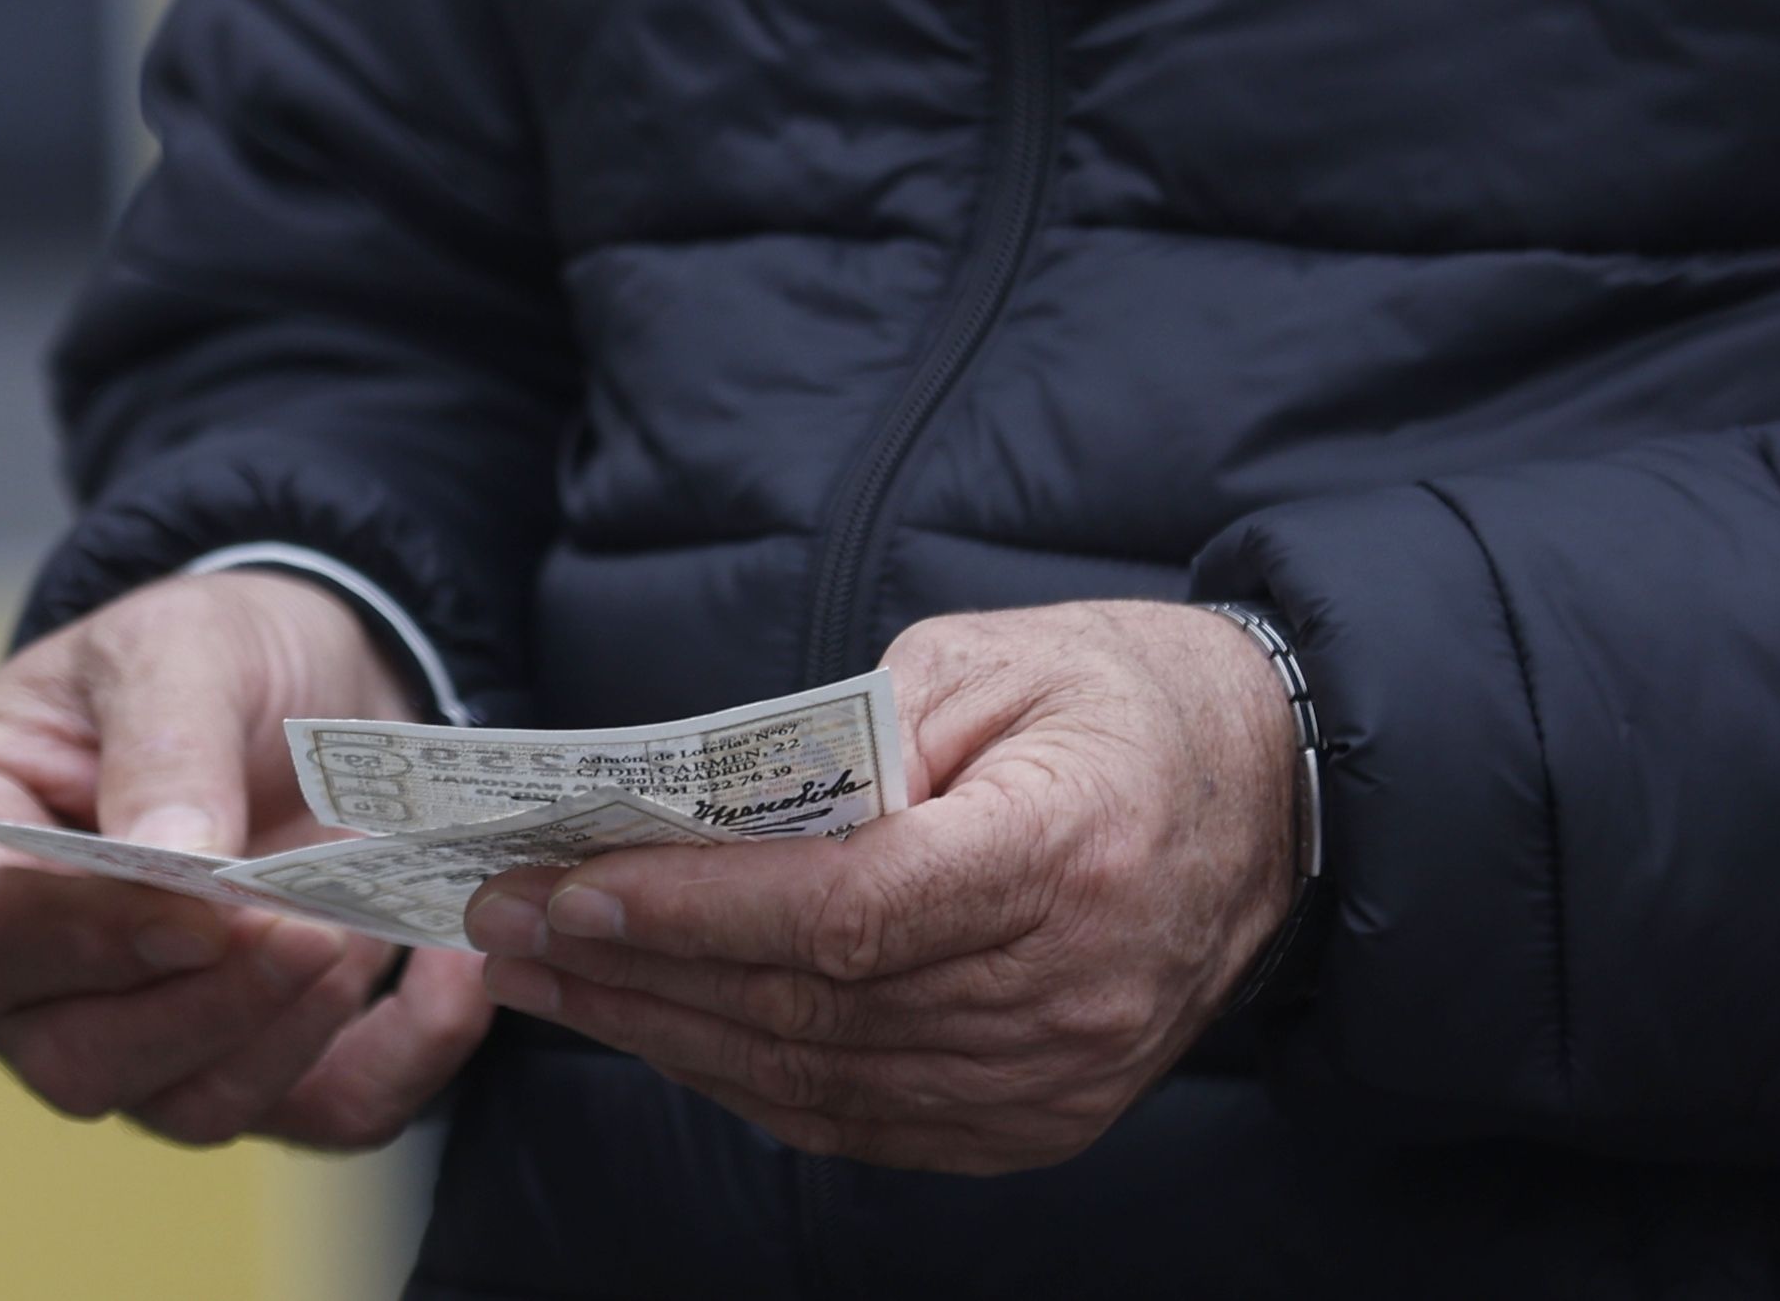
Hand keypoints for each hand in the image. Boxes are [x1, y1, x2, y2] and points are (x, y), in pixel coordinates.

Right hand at [0, 571, 492, 1147]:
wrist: (321, 667)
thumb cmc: (215, 649)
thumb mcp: (182, 648)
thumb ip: (166, 744)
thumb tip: (173, 861)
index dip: (93, 943)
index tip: (204, 913)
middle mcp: (44, 969)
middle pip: (82, 1062)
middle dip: (207, 1008)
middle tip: (310, 926)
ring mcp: (153, 1023)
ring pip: (195, 1105)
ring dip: (294, 1033)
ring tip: (360, 926)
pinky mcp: (269, 1044)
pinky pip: (330, 1107)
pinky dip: (406, 1057)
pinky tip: (451, 971)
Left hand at [465, 600, 1297, 1173]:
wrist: (1277, 796)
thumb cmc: (1127, 699)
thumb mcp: (992, 659)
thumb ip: (847, 739)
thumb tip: (691, 821)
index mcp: (1068, 851)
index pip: (851, 909)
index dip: (697, 909)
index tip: (567, 888)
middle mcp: (1069, 988)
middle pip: (812, 1007)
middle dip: (634, 971)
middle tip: (501, 928)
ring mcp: (1062, 1072)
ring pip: (818, 1081)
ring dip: (664, 1034)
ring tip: (547, 981)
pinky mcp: (1046, 1116)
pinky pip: (862, 1121)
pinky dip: (747, 1080)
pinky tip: (662, 1030)